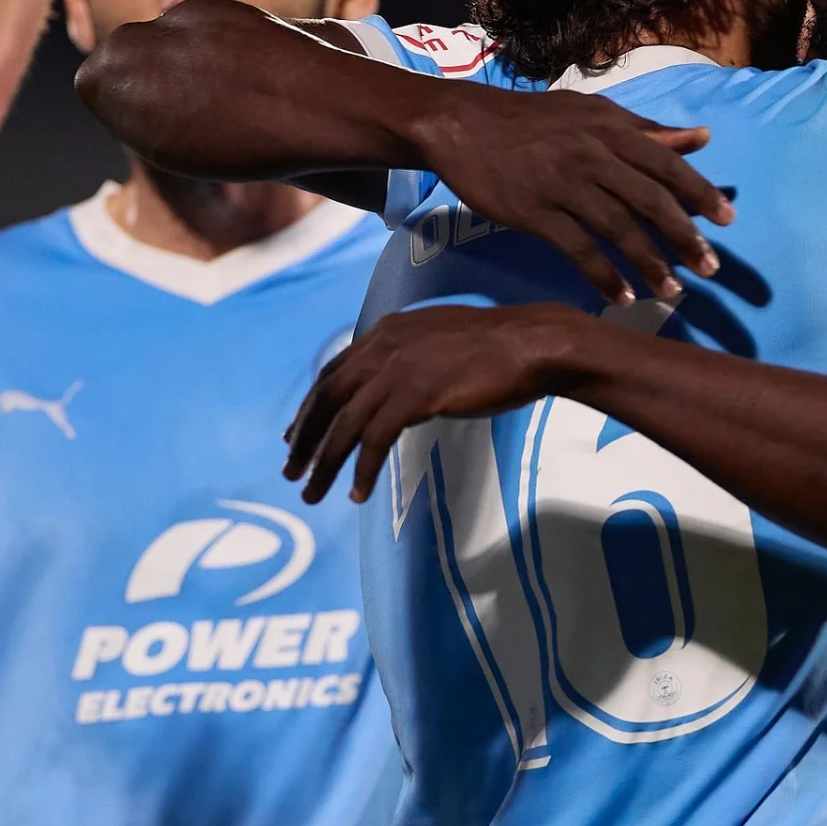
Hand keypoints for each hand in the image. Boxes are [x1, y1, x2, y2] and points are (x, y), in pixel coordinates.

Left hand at [284, 303, 590, 503]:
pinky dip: (362, 468)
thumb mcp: (440, 341)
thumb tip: (396, 381)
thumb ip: (410, 355)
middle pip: (328, 397)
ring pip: (345, 423)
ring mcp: (398, 369)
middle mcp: (384, 346)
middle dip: (305, 437)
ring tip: (313, 493)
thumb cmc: (500, 347)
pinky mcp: (416, 395)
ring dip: (325, 462)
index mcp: (387, 331)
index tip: (296, 435)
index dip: (311, 407)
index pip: (334, 371)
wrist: (533, 345)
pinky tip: (358, 492)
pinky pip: (375, 439)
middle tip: (292, 472)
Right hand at [413, 85, 735, 304]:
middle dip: (684, 236)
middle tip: (711, 268)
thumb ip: (648, 130)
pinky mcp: (534, 212)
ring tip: (673, 291)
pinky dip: (603, 276)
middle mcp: (592, 155)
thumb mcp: (594, 113)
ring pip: (617, 229)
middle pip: (649, 200)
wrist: (463, 123)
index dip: (699, 193)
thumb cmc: (535, 121)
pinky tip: (624, 297)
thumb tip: (702, 137)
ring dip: (649, 264)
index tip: (728, 220)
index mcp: (611, 129)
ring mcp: (562, 184)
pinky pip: (577, 249)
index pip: (666, 163)